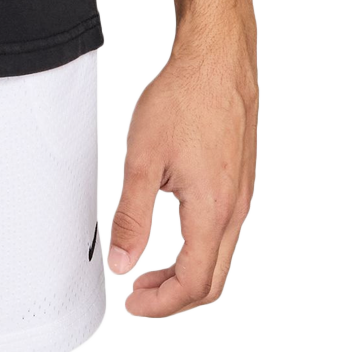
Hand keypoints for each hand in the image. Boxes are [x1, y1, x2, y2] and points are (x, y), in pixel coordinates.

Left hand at [104, 30, 258, 318]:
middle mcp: (234, 209)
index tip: (132, 298)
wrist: (216, 62)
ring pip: (221, 259)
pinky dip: (200, 250)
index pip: (192, 283)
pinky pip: (225, 234)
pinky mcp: (240, 182)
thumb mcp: (142, 159)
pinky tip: (176, 235)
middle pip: (211, 281)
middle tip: (139, 291)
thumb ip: (131, 216)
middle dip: (173, 297)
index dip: (159, 301)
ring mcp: (241, 196)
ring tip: (152, 268)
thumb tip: (122, 260)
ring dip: (187, 274)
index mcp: (212, 210)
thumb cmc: (184, 98)